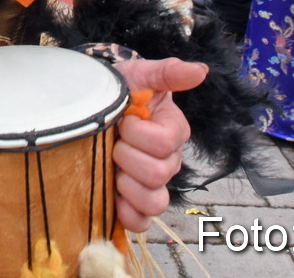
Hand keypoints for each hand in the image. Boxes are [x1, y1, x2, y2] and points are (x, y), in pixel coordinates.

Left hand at [112, 57, 206, 230]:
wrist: (93, 107)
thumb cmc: (119, 90)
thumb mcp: (140, 74)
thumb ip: (168, 72)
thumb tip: (201, 70)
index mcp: (173, 132)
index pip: (164, 143)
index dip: (137, 132)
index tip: (124, 118)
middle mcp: (168, 161)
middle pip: (158, 174)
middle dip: (126, 156)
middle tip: (113, 142)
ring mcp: (152, 184)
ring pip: (154, 202)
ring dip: (127, 185)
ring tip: (113, 168)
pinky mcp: (134, 203)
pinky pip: (141, 222)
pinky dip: (128, 214)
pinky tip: (113, 197)